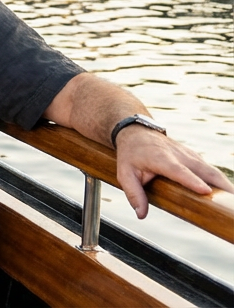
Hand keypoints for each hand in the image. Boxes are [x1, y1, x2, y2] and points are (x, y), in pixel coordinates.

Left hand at [114, 125, 233, 217]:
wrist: (138, 132)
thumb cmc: (131, 154)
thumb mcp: (124, 173)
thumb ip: (134, 194)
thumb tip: (141, 215)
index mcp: (162, 159)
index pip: (179, 171)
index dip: (193, 181)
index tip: (206, 191)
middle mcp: (180, 156)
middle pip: (205, 171)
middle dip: (220, 186)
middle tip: (230, 204)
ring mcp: (191, 156)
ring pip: (213, 172)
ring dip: (226, 187)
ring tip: (232, 204)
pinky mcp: (197, 159)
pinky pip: (213, 172)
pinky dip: (223, 184)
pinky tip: (229, 197)